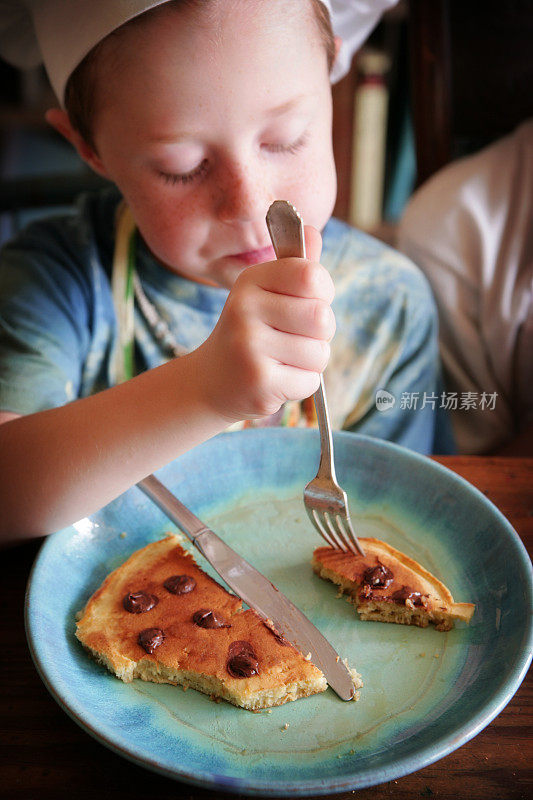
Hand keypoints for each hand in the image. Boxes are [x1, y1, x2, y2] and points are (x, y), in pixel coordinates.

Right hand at [192, 226, 334, 422]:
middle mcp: (245, 308)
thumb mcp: (265, 295)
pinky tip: (276, 380)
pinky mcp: (258, 382)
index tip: (308, 301)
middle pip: (322, 318)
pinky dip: (301, 384)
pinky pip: (310, 381)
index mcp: (251, 280)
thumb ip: (294, 268)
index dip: (323, 293)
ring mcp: (249, 346)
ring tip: (282, 360)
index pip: (312, 276)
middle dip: (320, 334)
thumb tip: (312, 232)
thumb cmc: (249, 333)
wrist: (210, 383)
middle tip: (294, 338)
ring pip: (319, 353)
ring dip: (310, 362)